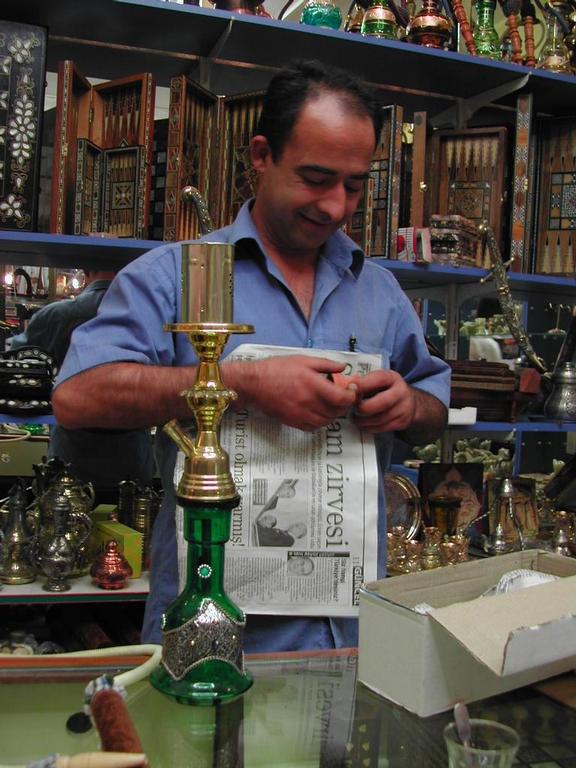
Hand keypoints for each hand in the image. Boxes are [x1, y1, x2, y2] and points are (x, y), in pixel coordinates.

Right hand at [225, 355, 358, 430]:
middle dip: (344, 405)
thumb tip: (343, 368)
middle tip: (343, 396)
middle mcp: (309, 402)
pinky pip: (314, 427)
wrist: (254, 384)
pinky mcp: (294, 422)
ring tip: (331, 404)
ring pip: (327, 421)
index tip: (351, 390)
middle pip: (337, 412)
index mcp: (313, 385)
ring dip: (333, 414)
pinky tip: (318, 412)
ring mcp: (301, 415)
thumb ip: (325, 364)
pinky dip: (320, 422)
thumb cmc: (276, 369)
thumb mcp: (303, 360)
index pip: (342, 399)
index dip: (352, 396)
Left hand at [350, 369, 415, 433]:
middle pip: (381, 403)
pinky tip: (363, 423)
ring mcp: (403, 408)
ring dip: (363, 420)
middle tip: (353, 409)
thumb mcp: (379, 380)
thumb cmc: (388, 389)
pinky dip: (369, 427)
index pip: (379, 379)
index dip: (363, 384)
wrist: (412, 403)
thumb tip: (348, 386)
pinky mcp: (402, 422)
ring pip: (380, 419)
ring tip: (355, 417)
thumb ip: (365, 382)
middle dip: (363, 408)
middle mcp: (401, 392)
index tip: (350, 388)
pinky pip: (382, 428)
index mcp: (393, 378)